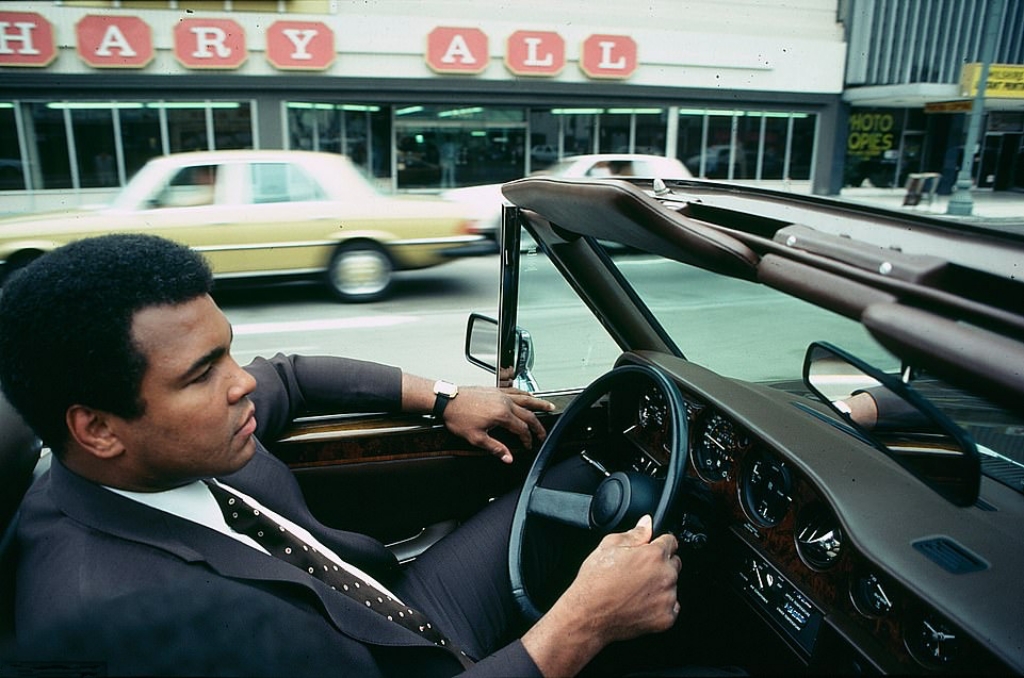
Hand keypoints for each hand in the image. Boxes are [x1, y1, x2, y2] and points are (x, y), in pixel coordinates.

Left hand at [443, 386, 554, 462]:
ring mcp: (501, 394)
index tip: (528, 445)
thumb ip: (495, 448)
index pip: (522, 429)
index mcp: (502, 415)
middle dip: (538, 426)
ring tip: (549, 406)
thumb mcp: (476, 438)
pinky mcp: (495, 389)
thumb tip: (508, 457)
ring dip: (539, 404)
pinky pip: (515, 390)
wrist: (447, 400)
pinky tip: (527, 395)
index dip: (528, 439)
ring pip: (526, 398)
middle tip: (543, 433)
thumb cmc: (458, 417)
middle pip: (529, 414)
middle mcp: (504, 402)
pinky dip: (524, 393)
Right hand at [522, 515, 680, 675]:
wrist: (588, 615)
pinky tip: (640, 604)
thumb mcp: (608, 546)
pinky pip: (671, 608)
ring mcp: (667, 599)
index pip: (671, 541)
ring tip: (636, 590)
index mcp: (654, 555)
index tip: (651, 550)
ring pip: (672, 586)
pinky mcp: (666, 618)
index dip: (659, 544)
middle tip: (638, 573)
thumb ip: (634, 533)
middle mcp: (665, 576)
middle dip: (660, 565)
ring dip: (660, 586)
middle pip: (674, 563)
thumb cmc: (595, 582)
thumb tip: (647, 523)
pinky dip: (660, 606)